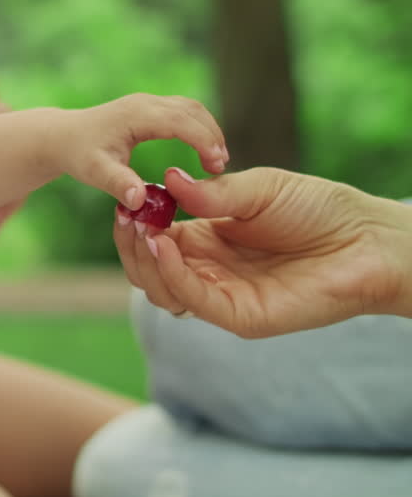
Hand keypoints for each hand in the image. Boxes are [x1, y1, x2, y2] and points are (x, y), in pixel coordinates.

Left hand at [59, 94, 228, 208]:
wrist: (62, 137)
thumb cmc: (78, 155)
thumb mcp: (95, 172)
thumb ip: (118, 184)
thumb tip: (139, 201)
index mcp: (136, 115)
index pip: (181, 122)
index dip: (203, 141)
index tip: (216, 166)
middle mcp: (145, 102)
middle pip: (192, 110)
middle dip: (212, 136)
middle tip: (220, 167)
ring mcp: (148, 102)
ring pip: (191, 108)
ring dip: (208, 130)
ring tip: (216, 160)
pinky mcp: (148, 108)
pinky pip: (182, 111)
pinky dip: (198, 127)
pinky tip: (202, 149)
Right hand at [115, 166, 411, 337]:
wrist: (369, 239)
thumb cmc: (320, 209)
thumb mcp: (258, 189)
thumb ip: (211, 193)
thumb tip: (165, 180)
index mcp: (208, 241)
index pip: (154, 240)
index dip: (136, 224)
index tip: (126, 202)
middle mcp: (209, 271)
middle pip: (148, 269)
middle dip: (130, 243)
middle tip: (127, 215)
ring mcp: (223, 296)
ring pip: (161, 289)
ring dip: (143, 260)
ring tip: (144, 229)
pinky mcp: (241, 316)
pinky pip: (193, 300)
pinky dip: (170, 274)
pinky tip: (163, 244)